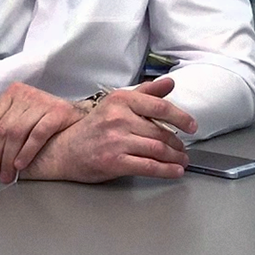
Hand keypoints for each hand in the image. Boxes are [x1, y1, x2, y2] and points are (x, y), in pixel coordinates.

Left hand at [0, 82, 85, 184]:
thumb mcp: (15, 110)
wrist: (73, 114)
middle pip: (2, 129)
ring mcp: (43, 102)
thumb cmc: (40, 115)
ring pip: (17, 133)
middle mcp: (26, 95)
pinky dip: (27, 151)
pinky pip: (38, 134)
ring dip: (8, 158)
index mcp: (12, 93)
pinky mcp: (58, 112)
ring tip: (5, 176)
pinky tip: (20, 165)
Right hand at [22, 78, 198, 183]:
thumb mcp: (117, 104)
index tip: (192, 126)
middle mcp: (118, 118)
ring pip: (157, 149)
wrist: (63, 149)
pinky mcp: (114, 161)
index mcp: (121, 100)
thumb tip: (170, 83)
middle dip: (177, 144)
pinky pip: (148, 166)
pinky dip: (166, 170)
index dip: (180, 117)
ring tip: (181, 161)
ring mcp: (116, 140)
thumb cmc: (93, 127)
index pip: (159, 107)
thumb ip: (145, 94)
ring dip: (175, 157)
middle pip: (160, 132)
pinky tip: (174, 171)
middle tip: (183, 150)